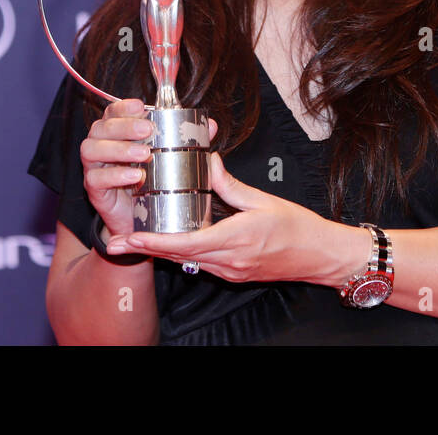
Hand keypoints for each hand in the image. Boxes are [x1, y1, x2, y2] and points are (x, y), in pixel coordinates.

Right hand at [80, 97, 217, 238]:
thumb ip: (187, 140)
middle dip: (124, 126)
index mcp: (116, 132)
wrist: (137, 218)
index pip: (112, 112)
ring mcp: (94, 167)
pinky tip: (135, 176)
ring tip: (144, 154)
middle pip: (101, 127)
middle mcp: (100, 145)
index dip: (124, 107)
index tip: (142, 107)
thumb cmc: (152, 181)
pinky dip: (115, 175)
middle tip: (147, 131)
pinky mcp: (94, 189)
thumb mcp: (171, 158)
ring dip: (118, 149)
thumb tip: (210, 125)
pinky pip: (96, 178)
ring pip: (92, 149)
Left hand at [105, 152, 357, 285]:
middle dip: (146, 249)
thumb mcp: (263, 200)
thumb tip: (207, 163)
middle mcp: (229, 261)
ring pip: (187, 261)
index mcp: (235, 239)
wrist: (320, 256)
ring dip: (161, 251)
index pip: (185, 243)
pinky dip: (182, 253)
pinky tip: (170, 242)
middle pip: (178, 256)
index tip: (130, 237)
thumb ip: (230, 185)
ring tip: (135, 240)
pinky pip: (201, 263)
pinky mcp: (233, 273)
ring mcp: (230, 270)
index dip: (153, 241)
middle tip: (117, 242)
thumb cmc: (298, 228)